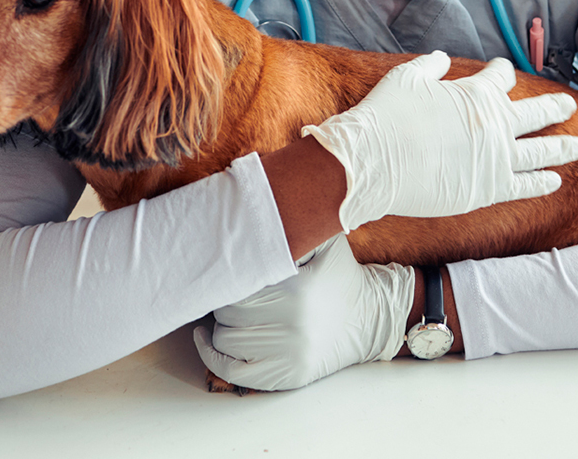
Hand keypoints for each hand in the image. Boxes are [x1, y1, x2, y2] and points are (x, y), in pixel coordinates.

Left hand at [194, 234, 413, 390]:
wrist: (369, 319)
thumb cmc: (338, 276)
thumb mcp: (326, 242)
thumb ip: (297, 224)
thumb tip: (260, 201)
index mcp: (298, 287)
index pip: (238, 281)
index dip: (230, 273)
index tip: (229, 267)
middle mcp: (293, 323)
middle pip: (227, 310)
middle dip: (225, 298)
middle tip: (235, 289)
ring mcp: (289, 354)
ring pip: (225, 339)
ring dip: (223, 324)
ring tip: (233, 311)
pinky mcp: (286, 376)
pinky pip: (232, 372)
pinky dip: (213, 356)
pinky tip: (208, 339)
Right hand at [302, 51, 577, 231]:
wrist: (372, 161)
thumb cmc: (385, 117)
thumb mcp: (406, 77)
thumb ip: (430, 66)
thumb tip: (443, 58)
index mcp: (477, 94)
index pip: (500, 77)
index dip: (502, 72)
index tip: (504, 71)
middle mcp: (495, 124)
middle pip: (535, 113)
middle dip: (554, 107)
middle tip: (569, 105)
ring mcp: (497, 158)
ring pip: (541, 151)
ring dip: (561, 147)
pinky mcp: (489, 189)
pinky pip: (525, 185)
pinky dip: (541, 182)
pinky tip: (553, 180)